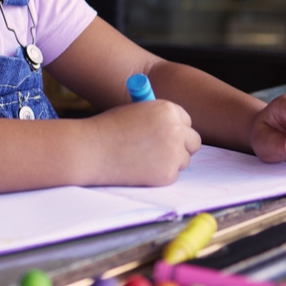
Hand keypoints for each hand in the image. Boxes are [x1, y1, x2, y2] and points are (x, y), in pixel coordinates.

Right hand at [86, 100, 201, 185]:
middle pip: (193, 142)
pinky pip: (172, 175)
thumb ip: (157, 118)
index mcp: (168, 110)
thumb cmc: (108, 129)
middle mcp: (176, 130)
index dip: (177, 129)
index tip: (167, 136)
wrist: (91, 150)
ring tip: (142, 159)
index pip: (187, 121)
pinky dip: (158, 175)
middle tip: (163, 152)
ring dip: (169, 162)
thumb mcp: (135, 112)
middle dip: (181, 147)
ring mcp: (174, 153)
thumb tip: (174, 128)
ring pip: (183, 161)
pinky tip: (138, 169)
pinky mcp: (168, 174)